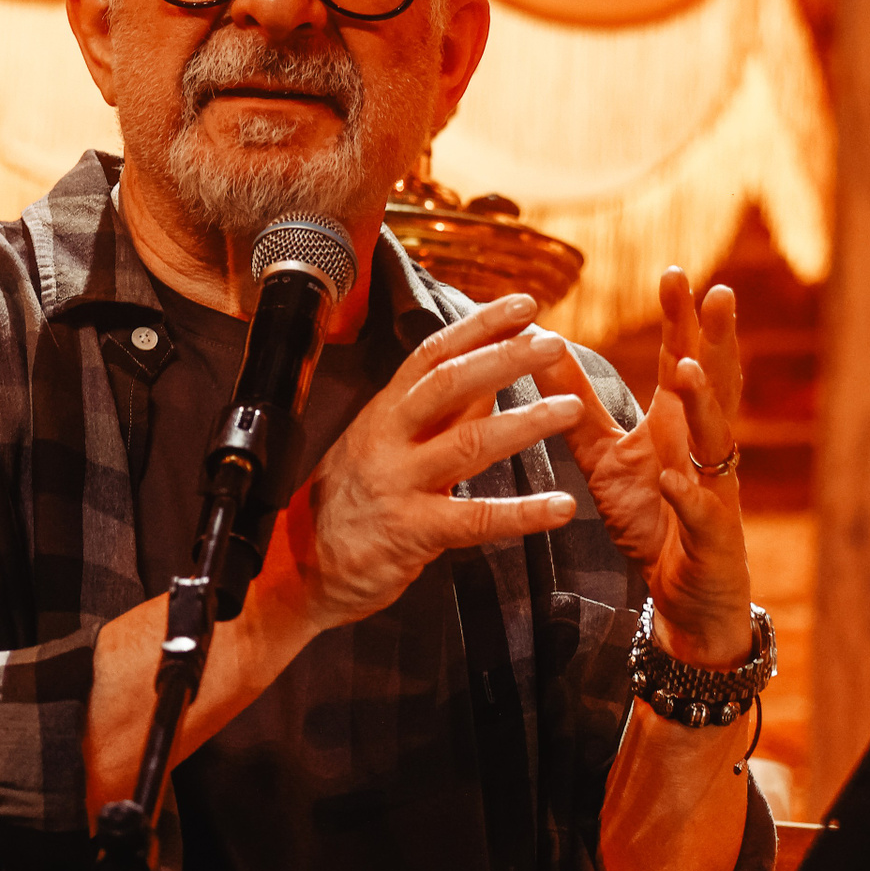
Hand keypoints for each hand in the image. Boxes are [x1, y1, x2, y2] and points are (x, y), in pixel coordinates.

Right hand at [272, 294, 583, 633]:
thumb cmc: (349, 503)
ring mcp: (397, 483)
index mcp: (384, 411)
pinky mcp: (411, 532)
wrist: (298, 567)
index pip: (433, 354)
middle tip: (552, 344)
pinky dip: (522, 513)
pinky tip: (560, 507)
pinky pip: (474, 519)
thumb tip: (489, 375)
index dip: (480, 325)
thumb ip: (438, 413)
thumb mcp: (386, 444)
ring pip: (467, 444)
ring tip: (571, 411)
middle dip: (504, 358)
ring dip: (525, 424)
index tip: (523, 304)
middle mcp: (387, 438)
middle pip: (448, 384)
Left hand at [533, 268, 752, 668]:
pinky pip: (700, 509)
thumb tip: (542, 352)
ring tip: (687, 369)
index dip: (682, 318)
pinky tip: (674, 477)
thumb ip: (579, 406)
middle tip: (718, 292)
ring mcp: (713, 488)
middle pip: (718, 384)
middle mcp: (704, 448)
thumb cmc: (652, 519)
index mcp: (679, 424)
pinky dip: (687, 493)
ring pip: (716, 438)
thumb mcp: (606, 455)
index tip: (674, 272)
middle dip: (717, 340)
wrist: (682, 594)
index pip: (686, 359)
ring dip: (705, 403)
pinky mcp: (711, 535)